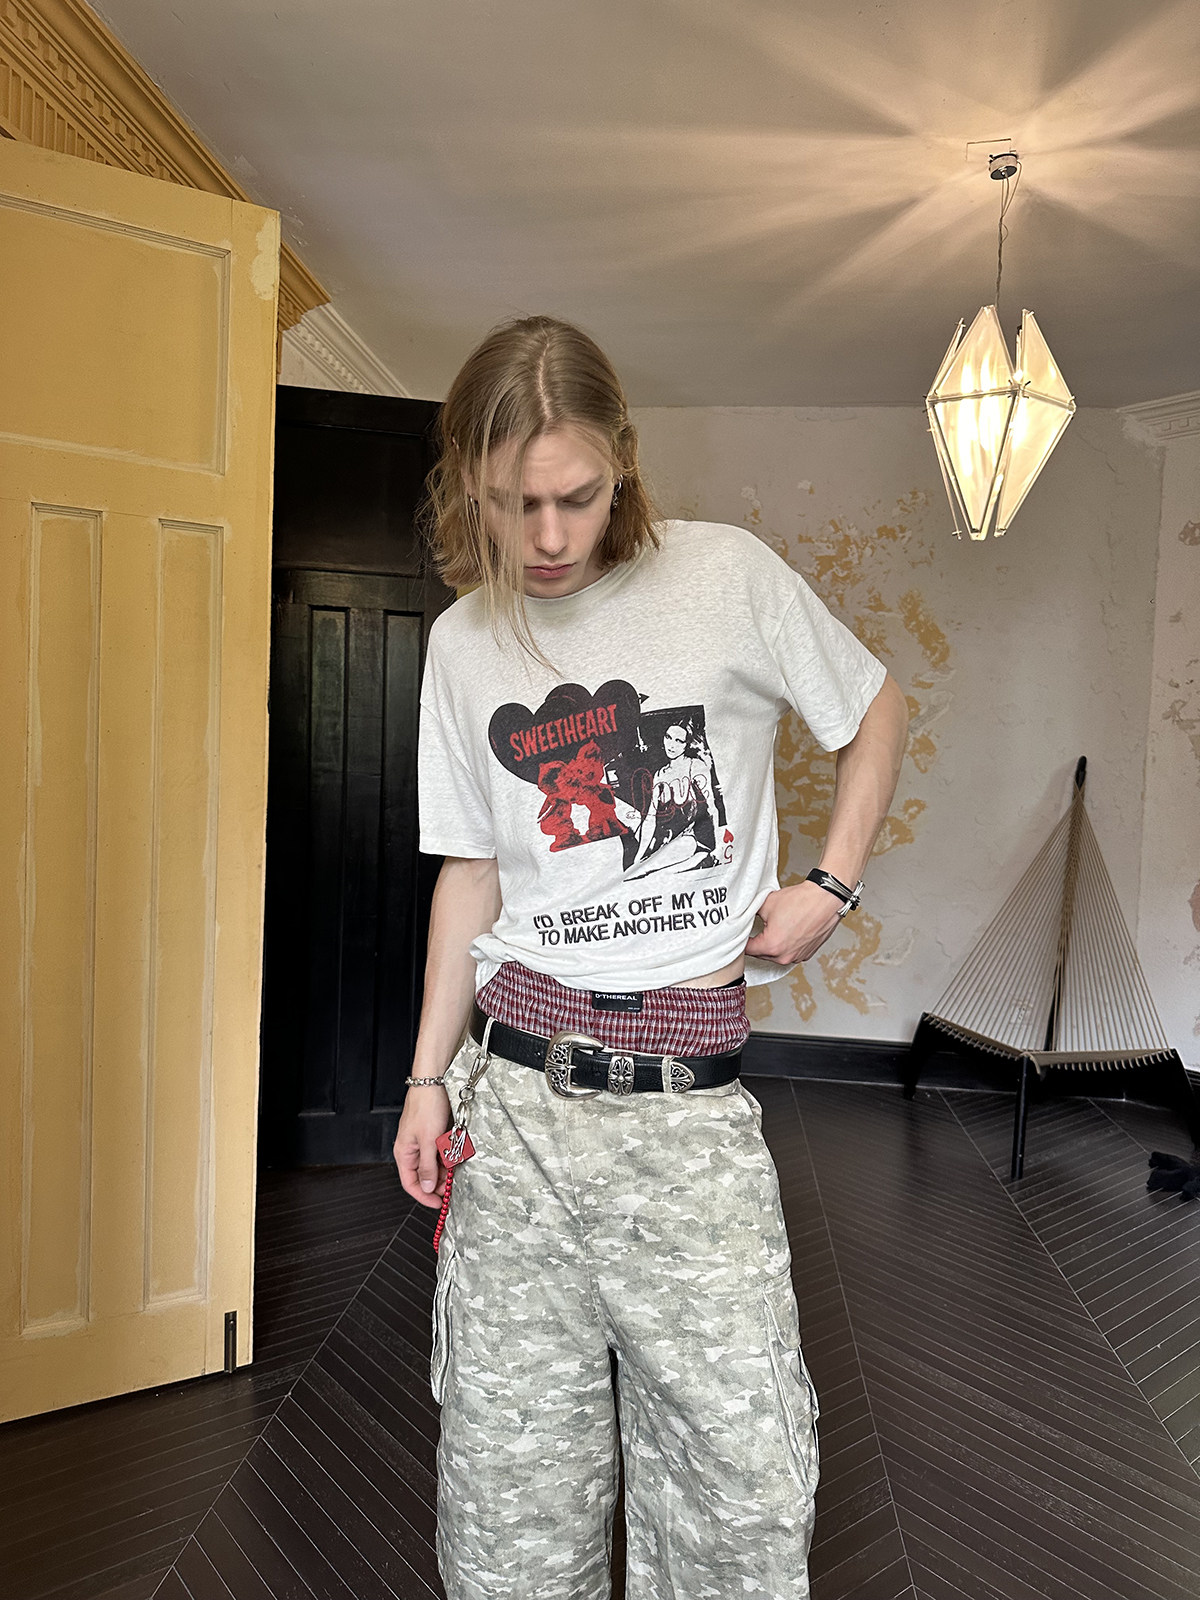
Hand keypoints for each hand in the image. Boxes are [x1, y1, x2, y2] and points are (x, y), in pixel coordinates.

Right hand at [393, 1085, 451, 1206]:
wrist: (433, 1082)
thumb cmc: (426, 1106)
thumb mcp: (429, 1141)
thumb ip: (427, 1166)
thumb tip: (426, 1186)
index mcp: (404, 1152)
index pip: (411, 1184)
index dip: (424, 1196)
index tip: (439, 1204)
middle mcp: (411, 1148)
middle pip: (423, 1175)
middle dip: (438, 1181)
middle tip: (452, 1185)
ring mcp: (422, 1141)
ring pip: (433, 1163)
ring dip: (445, 1167)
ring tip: (455, 1166)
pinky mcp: (432, 1133)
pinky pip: (439, 1151)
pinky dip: (447, 1155)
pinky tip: (455, 1153)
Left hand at [744, 881, 843, 964]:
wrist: (826, 899)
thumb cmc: (801, 901)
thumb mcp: (766, 903)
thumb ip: (751, 913)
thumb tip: (743, 916)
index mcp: (771, 946)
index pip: (747, 949)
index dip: (742, 940)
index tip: (740, 934)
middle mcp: (785, 956)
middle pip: (761, 954)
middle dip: (757, 942)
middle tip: (756, 928)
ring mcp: (797, 956)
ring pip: (776, 955)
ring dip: (773, 944)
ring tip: (775, 927)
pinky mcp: (807, 953)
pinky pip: (790, 953)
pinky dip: (786, 945)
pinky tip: (788, 931)